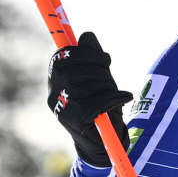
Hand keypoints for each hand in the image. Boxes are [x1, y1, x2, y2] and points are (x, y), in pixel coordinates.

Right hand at [47, 32, 131, 166]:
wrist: (104, 141)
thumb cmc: (102, 105)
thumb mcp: (100, 77)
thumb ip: (94, 57)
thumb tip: (87, 35)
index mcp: (56, 79)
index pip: (63, 56)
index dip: (86, 54)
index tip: (105, 59)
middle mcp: (54, 92)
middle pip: (74, 68)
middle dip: (99, 69)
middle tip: (111, 77)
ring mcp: (61, 108)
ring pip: (86, 85)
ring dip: (107, 86)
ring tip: (116, 93)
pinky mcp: (72, 121)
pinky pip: (95, 103)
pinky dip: (114, 99)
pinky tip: (123, 98)